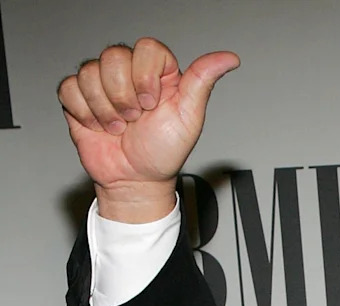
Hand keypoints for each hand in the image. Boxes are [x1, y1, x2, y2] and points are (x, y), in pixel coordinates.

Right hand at [58, 38, 238, 219]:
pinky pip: (70, 88)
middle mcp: (128, 72)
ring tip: (118, 126)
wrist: (136, 182)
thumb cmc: (163, 153)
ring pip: (90, 72)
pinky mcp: (79, 98)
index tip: (151, 104)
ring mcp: (102, 84)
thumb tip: (228, 58)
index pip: (146, 48)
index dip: (145, 77)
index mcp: (156, 71)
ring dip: (105, 108)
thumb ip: (203, 81)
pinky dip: (85, 113)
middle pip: (113, 57)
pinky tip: (99, 126)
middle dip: (124, 97)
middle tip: (135, 119)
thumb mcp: (189, 118)